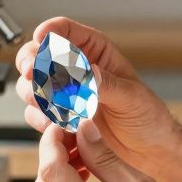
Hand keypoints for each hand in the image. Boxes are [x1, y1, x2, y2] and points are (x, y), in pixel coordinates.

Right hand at [15, 17, 176, 169]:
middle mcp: (76, 69)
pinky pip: (37, 113)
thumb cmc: (149, 117)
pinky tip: (57, 124)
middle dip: (32, 63)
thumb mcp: (132, 97)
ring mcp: (65, 94)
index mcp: (96, 52)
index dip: (49, 31)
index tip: (41, 38)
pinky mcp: (60, 117)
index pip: (66, 30)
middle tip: (33, 74)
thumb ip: (107, 84)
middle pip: (39, 54)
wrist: (149, 150)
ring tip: (51, 105)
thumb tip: (88, 71)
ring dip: (35, 93)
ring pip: (32, 84)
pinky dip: (40, 118)